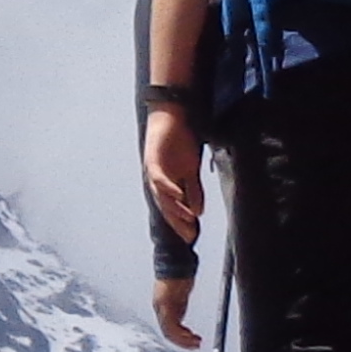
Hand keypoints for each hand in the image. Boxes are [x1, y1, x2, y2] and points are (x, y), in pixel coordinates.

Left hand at [144, 106, 203, 240]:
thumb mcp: (191, 169)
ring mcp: (153, 171)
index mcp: (167, 184)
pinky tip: (178, 197)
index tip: (192, 237)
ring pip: (162, 197)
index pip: (173, 209)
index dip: (181, 223)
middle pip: (166, 207)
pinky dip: (169, 189)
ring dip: (175, 209)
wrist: (173, 115)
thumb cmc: (181, 140)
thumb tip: (198, 212)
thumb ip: (194, 190)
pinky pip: (159, 179)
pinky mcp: (152, 161)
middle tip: (190, 236)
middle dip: (178, 223)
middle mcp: (157, 181)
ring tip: (188, 221)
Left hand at [151, 270, 200, 351]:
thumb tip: (181, 314)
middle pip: (168, 332)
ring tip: (196, 343)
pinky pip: (172, 326)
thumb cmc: (178, 270)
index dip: (179, 336)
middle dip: (182, 341)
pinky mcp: (166, 303)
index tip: (191, 339)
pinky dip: (182, 334)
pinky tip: (192, 336)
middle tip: (195, 345)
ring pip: (169, 332)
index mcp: (161, 305)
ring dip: (183, 341)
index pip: (168, 327)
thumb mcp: (180, 291)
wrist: (173, 257)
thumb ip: (179, 303)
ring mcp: (161, 306)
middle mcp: (159, 307)